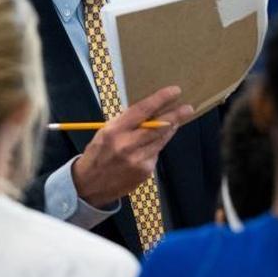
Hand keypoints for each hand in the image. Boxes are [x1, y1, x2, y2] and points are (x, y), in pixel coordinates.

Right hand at [71, 86, 194, 206]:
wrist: (89, 186)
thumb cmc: (98, 153)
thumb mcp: (105, 132)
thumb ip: (126, 122)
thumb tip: (150, 110)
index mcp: (115, 131)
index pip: (142, 111)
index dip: (160, 99)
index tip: (175, 91)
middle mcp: (127, 145)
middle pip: (158, 126)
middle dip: (175, 116)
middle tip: (188, 108)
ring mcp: (138, 160)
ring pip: (161, 140)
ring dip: (170, 129)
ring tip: (177, 120)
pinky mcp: (145, 172)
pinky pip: (156, 153)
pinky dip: (157, 146)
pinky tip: (153, 143)